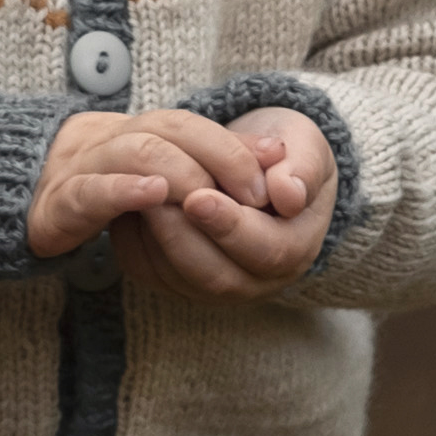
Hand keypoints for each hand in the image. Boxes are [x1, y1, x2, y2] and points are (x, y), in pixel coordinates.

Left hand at [25, 106, 329, 293]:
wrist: (256, 168)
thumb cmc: (284, 157)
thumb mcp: (305, 149)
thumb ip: (303, 169)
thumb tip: (290, 194)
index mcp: (296, 249)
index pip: (266, 250)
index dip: (230, 226)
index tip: (198, 196)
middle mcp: (258, 280)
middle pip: (218, 278)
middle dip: (183, 239)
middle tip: (157, 201)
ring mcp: (217, 286)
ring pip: (179, 280)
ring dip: (155, 241)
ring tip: (139, 199)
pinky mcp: (179, 281)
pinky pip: (152, 274)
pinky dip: (136, 244)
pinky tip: (130, 208)